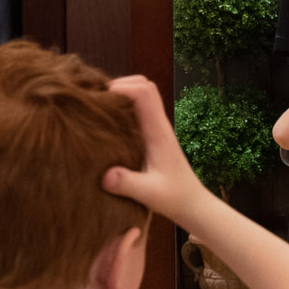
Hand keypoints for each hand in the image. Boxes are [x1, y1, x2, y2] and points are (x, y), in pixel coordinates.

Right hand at [101, 75, 210, 223]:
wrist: (192, 203)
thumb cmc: (174, 198)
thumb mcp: (149, 194)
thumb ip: (128, 184)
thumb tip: (105, 176)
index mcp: (158, 131)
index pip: (144, 92)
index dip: (121, 88)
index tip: (100, 100)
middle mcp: (159, 124)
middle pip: (143, 85)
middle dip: (119, 85)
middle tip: (96, 101)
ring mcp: (157, 127)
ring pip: (142, 94)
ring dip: (121, 94)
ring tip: (99, 109)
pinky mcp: (153, 134)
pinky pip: (139, 109)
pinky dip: (124, 107)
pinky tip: (108, 124)